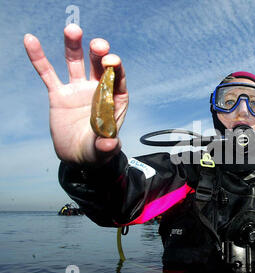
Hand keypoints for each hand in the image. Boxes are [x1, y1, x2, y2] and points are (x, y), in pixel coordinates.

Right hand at [23, 24, 128, 164]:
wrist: (77, 155)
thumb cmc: (96, 150)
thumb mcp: (103, 150)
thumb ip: (106, 145)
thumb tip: (109, 143)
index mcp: (114, 100)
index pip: (118, 79)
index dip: (116, 68)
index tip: (111, 60)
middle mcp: (97, 89)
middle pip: (99, 65)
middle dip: (99, 53)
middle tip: (97, 45)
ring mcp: (77, 89)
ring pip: (76, 63)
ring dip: (74, 46)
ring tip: (72, 29)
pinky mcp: (59, 94)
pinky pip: (47, 73)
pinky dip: (39, 58)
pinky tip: (31, 40)